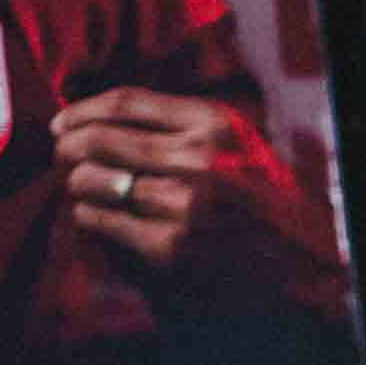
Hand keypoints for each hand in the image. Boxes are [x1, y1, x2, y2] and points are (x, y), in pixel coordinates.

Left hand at [46, 85, 303, 280]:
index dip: (82, 110)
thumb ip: (181, 123)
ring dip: (75, 183)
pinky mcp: (170, 246)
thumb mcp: (234, 143)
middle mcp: (198, 159)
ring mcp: (183, 205)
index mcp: (215, 125)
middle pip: (99, 140)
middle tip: (62, 156)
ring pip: (92, 179)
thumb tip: (99, 116)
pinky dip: (87, 215)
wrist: (303, 261)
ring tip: (79, 187)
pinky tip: (94, 215)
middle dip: (67, 148)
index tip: (62, 122)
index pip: (125, 103)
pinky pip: (100, 219)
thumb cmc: (261, 198)